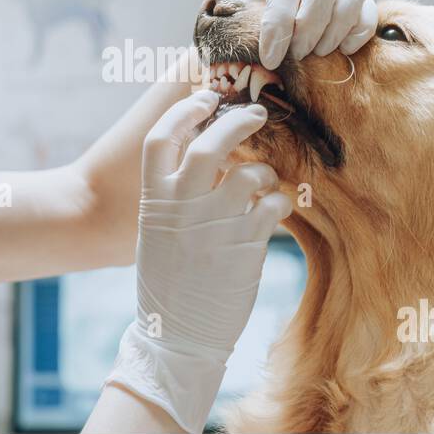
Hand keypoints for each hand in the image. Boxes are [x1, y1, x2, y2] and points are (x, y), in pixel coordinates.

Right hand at [102, 90, 292, 432]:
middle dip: (238, 122)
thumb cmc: (167, 281)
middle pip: (212, 144)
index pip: (161, 138)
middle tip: (256, 114)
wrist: (177, 335)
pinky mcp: (246, 245)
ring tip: (263, 183)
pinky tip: (274, 211)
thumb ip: (175, 193)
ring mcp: (215, 225)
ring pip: (250, 174)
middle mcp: (182, 207)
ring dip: (263, 172)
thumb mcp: (157, 231)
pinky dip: (278, 202)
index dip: (185, 111)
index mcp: (154, 201)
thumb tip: (207, 154)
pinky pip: (273, 205)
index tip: (206, 98)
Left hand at [226, 0, 377, 69]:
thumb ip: (236, 30)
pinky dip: (359, 33)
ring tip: (319, 52)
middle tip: (298, 54)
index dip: (278, 29)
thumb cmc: (249, 19)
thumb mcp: (235, 20)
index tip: (271, 60)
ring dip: (337, 29)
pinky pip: (370, 8)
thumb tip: (239, 55)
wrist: (266, 10)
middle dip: (311, 27)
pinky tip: (341, 50)